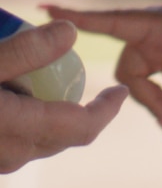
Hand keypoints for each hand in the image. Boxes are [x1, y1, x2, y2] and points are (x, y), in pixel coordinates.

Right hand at [0, 20, 126, 171]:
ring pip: (42, 138)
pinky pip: (20, 140)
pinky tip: (19, 96)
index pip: (85, 127)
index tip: (121, 90)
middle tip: (88, 83)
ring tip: (52, 84)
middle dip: (84, 110)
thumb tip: (71, 33)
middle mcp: (15, 154)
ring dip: (55, 113)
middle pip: (67, 133)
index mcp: (24, 130)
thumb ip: (26, 50)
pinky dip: (32, 120)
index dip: (108, 109)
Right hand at [42, 4, 161, 133]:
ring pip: (131, 84)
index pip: (119, 20)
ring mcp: (157, 48)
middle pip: (125, 69)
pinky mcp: (159, 65)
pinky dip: (160, 104)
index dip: (84, 17)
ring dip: (155, 102)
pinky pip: (141, 91)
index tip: (48, 11)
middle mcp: (158, 32)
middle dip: (145, 97)